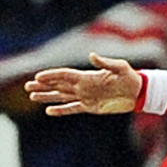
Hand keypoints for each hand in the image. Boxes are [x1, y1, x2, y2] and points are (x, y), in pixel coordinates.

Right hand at [24, 52, 141, 114]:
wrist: (138, 92)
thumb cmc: (130, 77)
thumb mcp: (120, 67)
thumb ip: (105, 63)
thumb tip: (92, 56)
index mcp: (87, 76)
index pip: (64, 75)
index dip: (51, 76)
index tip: (38, 77)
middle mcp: (83, 85)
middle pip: (58, 85)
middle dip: (43, 86)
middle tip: (27, 86)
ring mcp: (86, 96)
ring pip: (62, 96)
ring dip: (48, 97)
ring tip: (33, 96)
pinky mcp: (91, 107)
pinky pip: (72, 108)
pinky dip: (61, 110)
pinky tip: (49, 111)